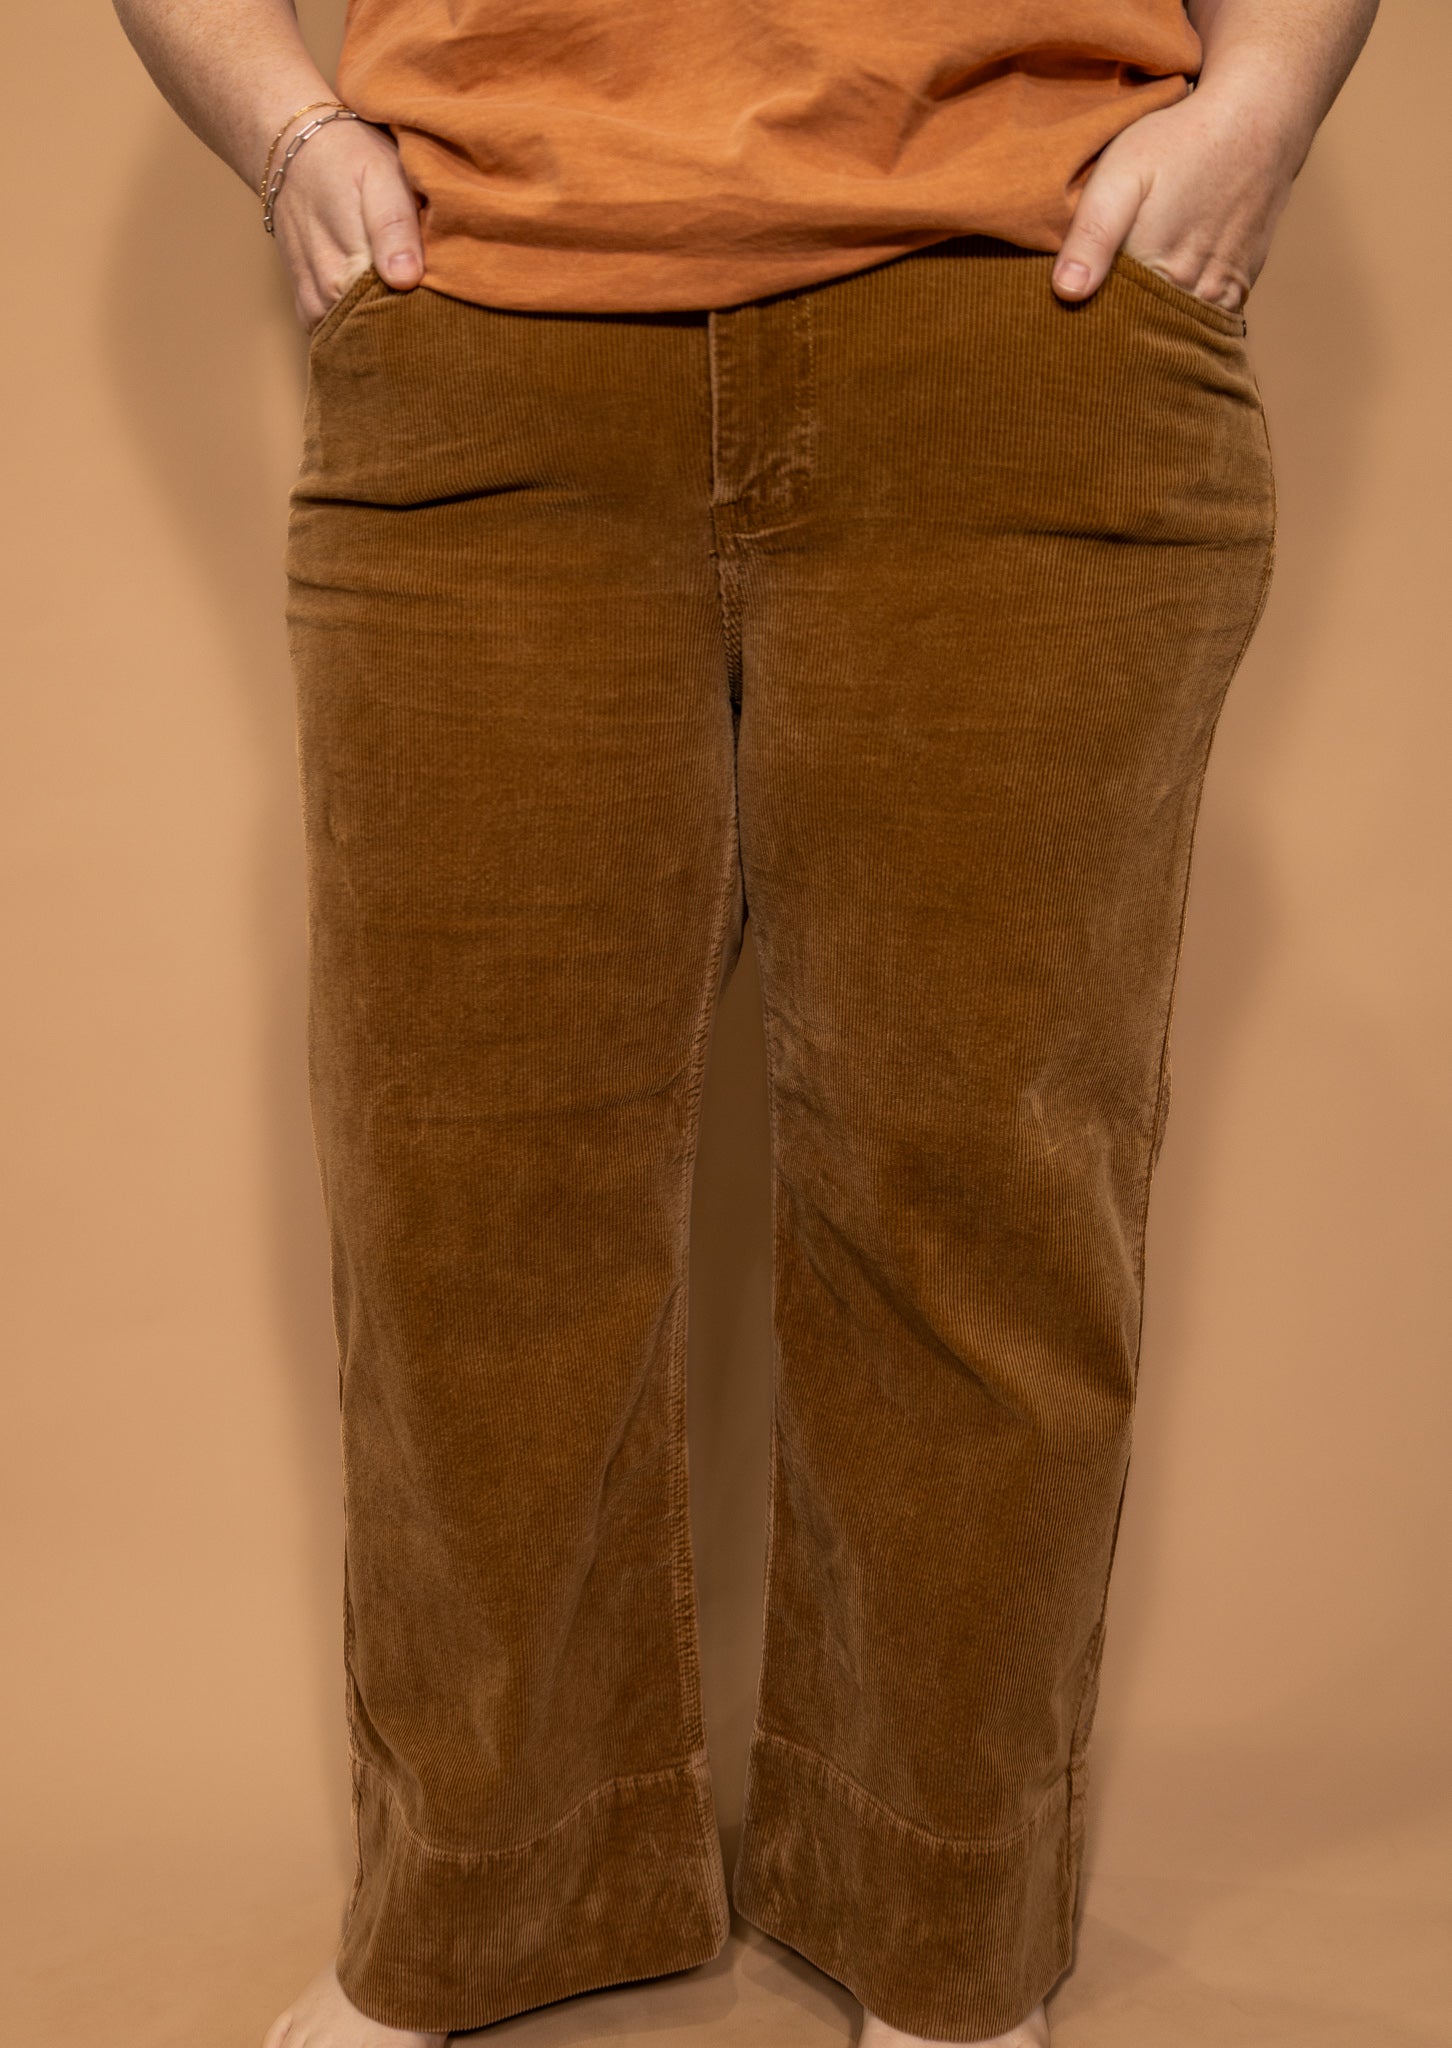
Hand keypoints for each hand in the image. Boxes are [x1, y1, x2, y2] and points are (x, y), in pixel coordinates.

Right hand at [267, 111, 424, 332]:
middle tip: (438, 310)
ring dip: (385, 326)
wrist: (293, 148)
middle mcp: (327, 292)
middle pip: (381, 331)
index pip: (397, 317)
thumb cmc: (348, 157)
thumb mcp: (381, 175)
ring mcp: (315, 303)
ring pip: (360, 335)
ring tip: (411, 307)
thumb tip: (404, 279)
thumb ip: (394, 226)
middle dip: (410, 325)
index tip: (449, 309)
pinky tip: (380, 307)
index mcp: (350, 266)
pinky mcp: (309, 305)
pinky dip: (361, 325)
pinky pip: (339, 332)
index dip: (426, 316)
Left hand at [1050, 76, 1300, 312]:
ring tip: (1134, 305)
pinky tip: (1170, 296)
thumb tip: (1067, 292)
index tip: (1072, 314)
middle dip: (1120, 329)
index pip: (1111, 322)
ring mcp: (1221, 290)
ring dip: (1156, 326)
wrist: (1258, 118)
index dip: (1090, 320)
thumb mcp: (1121, 174)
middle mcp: (1192, 289)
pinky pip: (1208, 317)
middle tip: (1099, 311)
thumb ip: (1092, 233)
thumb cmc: (1181, 140)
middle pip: (1145, 330)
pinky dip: (1188, 317)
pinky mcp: (1241, 283)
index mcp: (1155, 269)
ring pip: (1177, 329)